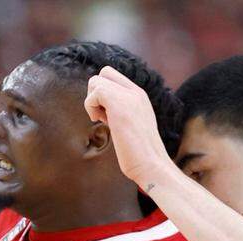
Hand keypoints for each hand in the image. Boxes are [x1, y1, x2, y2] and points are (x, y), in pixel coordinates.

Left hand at [85, 66, 174, 188]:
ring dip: (92, 101)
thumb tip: (103, 111)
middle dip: (95, 93)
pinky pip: (95, 91)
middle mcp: (136, 92)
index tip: (107, 115)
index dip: (104, 94)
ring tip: (103, 120)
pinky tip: (100, 122)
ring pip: (96, 80)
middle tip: (102, 115)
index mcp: (139, 97)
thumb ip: (122, 114)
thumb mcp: (132, 127)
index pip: (114, 77)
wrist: (152, 166)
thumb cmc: (140, 156)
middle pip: (104, 72)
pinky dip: (90, 106)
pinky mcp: (119, 103)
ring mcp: (129, 96)